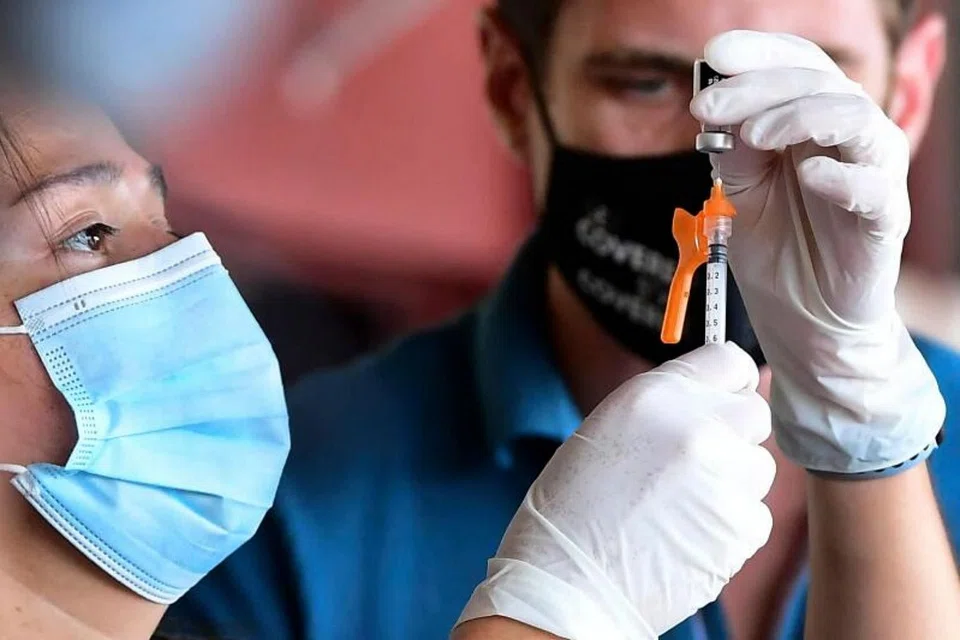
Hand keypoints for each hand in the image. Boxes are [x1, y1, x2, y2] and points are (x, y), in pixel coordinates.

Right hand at [456, 344, 775, 639]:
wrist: (566, 580)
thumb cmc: (574, 506)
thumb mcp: (610, 428)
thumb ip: (667, 408)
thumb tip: (715, 400)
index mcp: (656, 394)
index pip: (731, 361)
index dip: (729, 384)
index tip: (723, 400)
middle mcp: (696, 427)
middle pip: (754, 412)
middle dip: (733, 435)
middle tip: (697, 464)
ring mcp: (722, 477)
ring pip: (758, 467)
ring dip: (731, 483)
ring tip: (681, 507)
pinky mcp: (740, 527)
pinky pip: (755, 515)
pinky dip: (729, 526)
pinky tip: (687, 535)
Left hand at [691, 30, 944, 473]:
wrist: (802, 323)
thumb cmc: (776, 252)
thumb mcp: (740, 193)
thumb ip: (733, 150)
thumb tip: (714, 104)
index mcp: (811, 124)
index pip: (797, 64)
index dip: (759, 52)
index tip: (711, 58)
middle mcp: (847, 139)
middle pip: (819, 81)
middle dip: (757, 86)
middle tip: (708, 107)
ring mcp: (870, 176)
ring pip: (854, 117)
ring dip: (798, 116)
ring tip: (754, 137)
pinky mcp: (884, 219)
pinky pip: (874, 185)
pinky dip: (839, 175)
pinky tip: (806, 178)